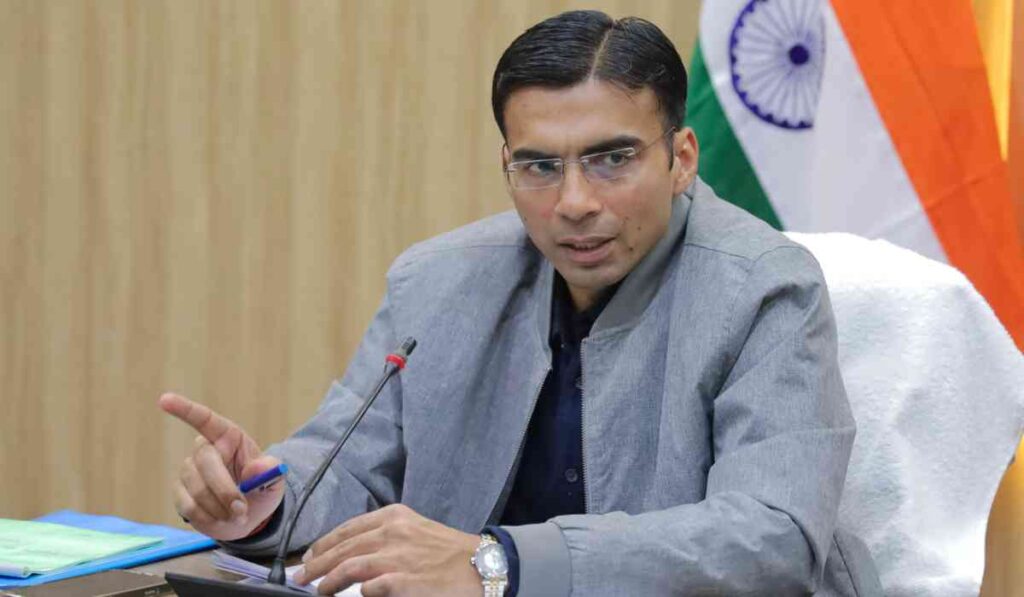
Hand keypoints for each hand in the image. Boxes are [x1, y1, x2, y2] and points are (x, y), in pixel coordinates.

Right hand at [158, 392, 284, 540]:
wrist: (248, 516)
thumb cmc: (260, 490)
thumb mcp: (274, 481)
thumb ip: (270, 473)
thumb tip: (260, 468)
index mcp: (228, 437)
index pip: (205, 419)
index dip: (185, 409)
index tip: (164, 400)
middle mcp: (205, 450)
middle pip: (205, 463)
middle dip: (224, 490)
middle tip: (241, 510)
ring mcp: (189, 471)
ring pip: (196, 489)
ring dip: (219, 508)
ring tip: (237, 516)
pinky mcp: (180, 493)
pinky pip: (188, 506)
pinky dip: (208, 518)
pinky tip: (221, 519)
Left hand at [294, 504, 482, 596]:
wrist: (482, 566)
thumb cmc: (450, 552)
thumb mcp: (415, 531)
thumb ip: (385, 537)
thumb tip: (352, 552)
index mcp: (394, 517)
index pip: (347, 529)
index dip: (323, 544)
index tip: (310, 555)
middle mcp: (392, 533)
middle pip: (341, 548)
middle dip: (316, 564)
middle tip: (301, 577)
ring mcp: (396, 557)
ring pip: (348, 567)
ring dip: (327, 581)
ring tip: (319, 590)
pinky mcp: (402, 582)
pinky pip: (369, 588)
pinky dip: (358, 593)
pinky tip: (354, 596)